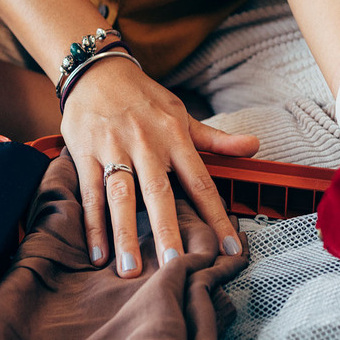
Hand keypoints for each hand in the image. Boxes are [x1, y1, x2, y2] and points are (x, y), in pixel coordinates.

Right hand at [59, 58, 259, 276]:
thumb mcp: (181, 114)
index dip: (217, 217)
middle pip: (159, 193)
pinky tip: (98, 255)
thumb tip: (254, 147)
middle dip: (167, 231)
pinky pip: (90, 194)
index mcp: (175, 138)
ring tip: (131, 270)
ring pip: (121, 197)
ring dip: (125, 234)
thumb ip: (215, 139)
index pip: (201, 182)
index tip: (231, 250)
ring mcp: (113, 149)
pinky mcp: (85, 154)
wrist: (96, 70)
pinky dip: (93, 226)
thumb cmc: (143, 98)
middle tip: (177, 265)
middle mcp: (146, 145)